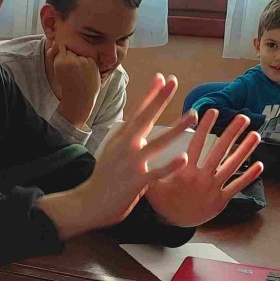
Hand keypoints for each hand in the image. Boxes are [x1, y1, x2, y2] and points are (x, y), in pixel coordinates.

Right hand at [38, 74, 190, 239]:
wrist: (87, 203)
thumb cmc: (102, 180)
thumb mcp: (111, 153)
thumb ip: (124, 140)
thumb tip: (133, 126)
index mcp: (120, 139)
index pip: (137, 112)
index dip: (149, 95)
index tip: (160, 77)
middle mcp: (125, 146)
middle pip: (145, 118)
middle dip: (160, 98)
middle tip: (173, 81)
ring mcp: (131, 163)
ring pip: (157, 143)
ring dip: (176, 128)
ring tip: (192, 114)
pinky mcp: (135, 182)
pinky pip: (156, 172)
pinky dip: (170, 166)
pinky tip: (184, 158)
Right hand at [48, 42, 101, 126]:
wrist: (79, 99)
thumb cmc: (66, 85)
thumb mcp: (55, 71)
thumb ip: (52, 56)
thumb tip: (55, 43)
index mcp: (60, 63)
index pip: (61, 46)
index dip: (62, 51)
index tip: (63, 59)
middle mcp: (71, 61)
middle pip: (71, 51)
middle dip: (71, 57)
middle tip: (71, 70)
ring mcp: (83, 62)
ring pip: (80, 54)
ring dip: (80, 60)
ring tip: (79, 73)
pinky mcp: (92, 64)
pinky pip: (89, 58)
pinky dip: (88, 64)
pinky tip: (85, 74)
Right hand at [145, 108, 262, 226]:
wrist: (172, 225)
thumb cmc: (162, 202)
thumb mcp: (152, 184)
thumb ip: (152, 167)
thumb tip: (143, 150)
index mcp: (186, 171)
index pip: (197, 143)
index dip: (205, 127)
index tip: (213, 111)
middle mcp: (202, 178)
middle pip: (219, 151)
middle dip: (232, 133)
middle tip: (243, 117)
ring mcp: (213, 189)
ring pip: (232, 166)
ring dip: (245, 150)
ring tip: (255, 135)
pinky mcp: (221, 200)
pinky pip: (237, 186)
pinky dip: (249, 176)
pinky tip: (260, 165)